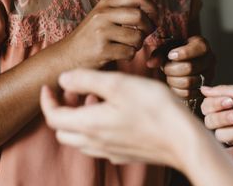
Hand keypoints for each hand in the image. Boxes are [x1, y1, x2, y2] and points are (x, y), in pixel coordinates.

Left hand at [40, 68, 190, 166]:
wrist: (184, 140)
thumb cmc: (154, 108)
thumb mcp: (118, 84)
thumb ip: (86, 79)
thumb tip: (63, 78)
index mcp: (89, 125)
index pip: (53, 117)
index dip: (47, 100)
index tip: (50, 85)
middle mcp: (96, 143)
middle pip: (64, 130)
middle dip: (62, 109)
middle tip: (73, 90)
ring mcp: (111, 151)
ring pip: (81, 138)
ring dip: (80, 117)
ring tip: (97, 95)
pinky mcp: (126, 154)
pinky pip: (100, 143)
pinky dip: (97, 126)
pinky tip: (116, 111)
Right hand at [63, 0, 156, 68]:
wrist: (66, 56)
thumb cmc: (90, 37)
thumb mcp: (103, 16)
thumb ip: (124, 11)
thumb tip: (154, 13)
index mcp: (106, 3)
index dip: (152, 8)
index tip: (154, 19)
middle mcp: (102, 14)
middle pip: (140, 15)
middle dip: (148, 27)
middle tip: (145, 35)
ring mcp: (101, 32)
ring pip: (137, 36)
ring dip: (138, 45)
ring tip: (129, 46)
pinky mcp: (102, 50)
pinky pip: (129, 52)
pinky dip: (130, 56)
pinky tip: (120, 55)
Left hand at [147, 35, 215, 98]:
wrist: (183, 62)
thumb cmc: (175, 52)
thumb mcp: (167, 47)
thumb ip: (158, 53)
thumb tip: (150, 63)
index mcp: (202, 45)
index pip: (195, 50)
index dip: (180, 54)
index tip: (170, 55)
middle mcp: (209, 60)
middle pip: (189, 68)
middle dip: (171, 68)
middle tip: (165, 67)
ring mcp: (208, 76)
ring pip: (188, 82)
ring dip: (172, 80)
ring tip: (168, 75)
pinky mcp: (203, 89)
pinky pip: (188, 94)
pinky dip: (176, 90)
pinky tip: (172, 83)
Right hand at [201, 85, 232, 161]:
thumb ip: (224, 90)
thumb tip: (204, 89)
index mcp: (231, 105)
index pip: (208, 106)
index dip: (215, 104)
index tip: (229, 101)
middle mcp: (232, 120)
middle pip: (209, 121)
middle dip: (222, 117)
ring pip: (219, 135)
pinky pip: (227, 154)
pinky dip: (228, 151)